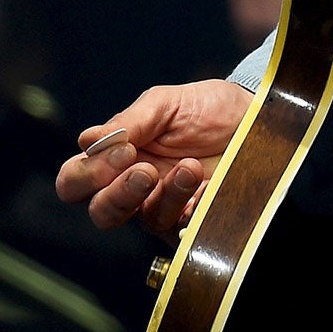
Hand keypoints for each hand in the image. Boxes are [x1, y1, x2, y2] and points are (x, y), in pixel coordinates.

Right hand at [54, 79, 252, 237]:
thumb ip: (130, 121)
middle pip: (101, 212)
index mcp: (117, 159)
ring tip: (190, 167)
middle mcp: (135, 188)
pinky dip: (193, 206)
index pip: (75, 181)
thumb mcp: (167, 103)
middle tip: (147, 171)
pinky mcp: (196, 218)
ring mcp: (166, 205)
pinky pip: (185, 228)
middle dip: (118, 195)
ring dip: (165, 195)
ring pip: (144, 220)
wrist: (256, 114)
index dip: (87, 174)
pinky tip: (206, 186)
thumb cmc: (207, 107)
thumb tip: (87, 140)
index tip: (122, 151)